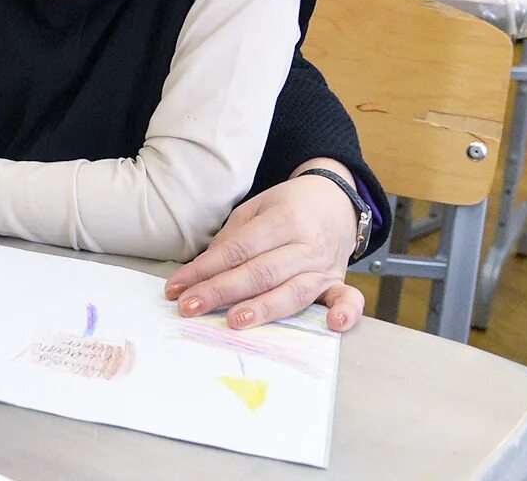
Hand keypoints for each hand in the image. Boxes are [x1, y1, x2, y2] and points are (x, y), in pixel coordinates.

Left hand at [163, 161, 364, 332]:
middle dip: (221, 292)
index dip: (205, 270)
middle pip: (260, 272)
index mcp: (282, 220)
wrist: (335, 202)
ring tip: (235, 321)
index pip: (237, 250)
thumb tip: (203, 271)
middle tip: (190, 307)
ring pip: (293, 291)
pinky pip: (349, 299)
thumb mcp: (254, 209)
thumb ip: (232, 239)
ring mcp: (324, 266)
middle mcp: (305, 245)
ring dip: (264, 308)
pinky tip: (334, 325)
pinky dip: (346, 312)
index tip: (177, 287)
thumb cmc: (287, 207)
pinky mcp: (339, 282)